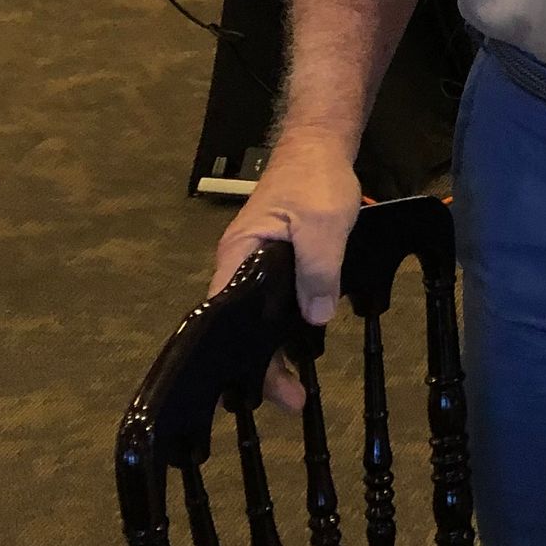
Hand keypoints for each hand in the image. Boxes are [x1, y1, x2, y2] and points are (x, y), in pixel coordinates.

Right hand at [208, 136, 363, 412]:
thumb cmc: (313, 180)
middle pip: (241, 326)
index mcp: (238, 257)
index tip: (249, 391)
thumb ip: (318, 271)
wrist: (320, 144)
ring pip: (261, 317)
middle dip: (261, 366)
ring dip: (277, 349)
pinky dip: (288, 326)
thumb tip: (314, 319)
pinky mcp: (279, 261)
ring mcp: (258, 263)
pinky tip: (306, 344)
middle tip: (291, 400)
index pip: (223, 316)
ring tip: (297, 388)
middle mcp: (239, 264)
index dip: (233, 356)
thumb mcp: (323, 225)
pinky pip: (277, 301)